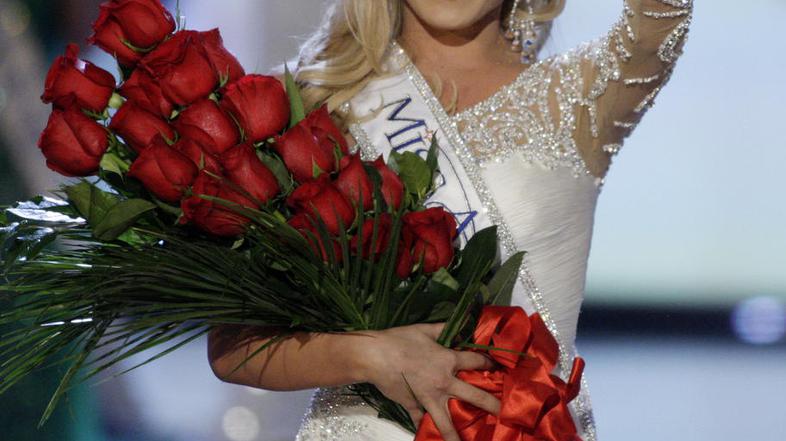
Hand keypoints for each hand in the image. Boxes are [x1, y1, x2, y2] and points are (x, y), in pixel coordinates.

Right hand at [355, 323, 499, 440]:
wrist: (374, 355)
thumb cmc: (400, 339)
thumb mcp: (425, 329)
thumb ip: (445, 328)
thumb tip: (463, 323)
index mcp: (448, 360)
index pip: (477, 363)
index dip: (490, 364)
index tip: (499, 369)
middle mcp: (443, 382)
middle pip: (474, 396)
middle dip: (492, 405)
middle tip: (505, 413)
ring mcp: (428, 397)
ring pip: (447, 421)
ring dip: (457, 435)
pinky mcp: (413, 405)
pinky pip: (421, 421)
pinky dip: (425, 429)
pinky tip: (430, 438)